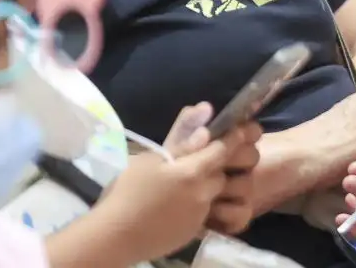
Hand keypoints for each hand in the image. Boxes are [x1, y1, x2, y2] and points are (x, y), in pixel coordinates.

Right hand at [96, 103, 258, 258]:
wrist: (114, 236)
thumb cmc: (127, 191)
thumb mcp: (150, 159)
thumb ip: (182, 140)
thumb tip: (205, 118)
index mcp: (194, 172)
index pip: (224, 149)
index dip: (233, 137)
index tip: (240, 128)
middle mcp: (204, 194)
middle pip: (221, 173)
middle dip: (216, 164)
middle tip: (199, 158)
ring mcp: (199, 216)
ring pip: (213, 194)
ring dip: (206, 185)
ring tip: (185, 182)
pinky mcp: (192, 233)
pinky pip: (203, 212)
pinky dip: (196, 203)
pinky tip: (177, 202)